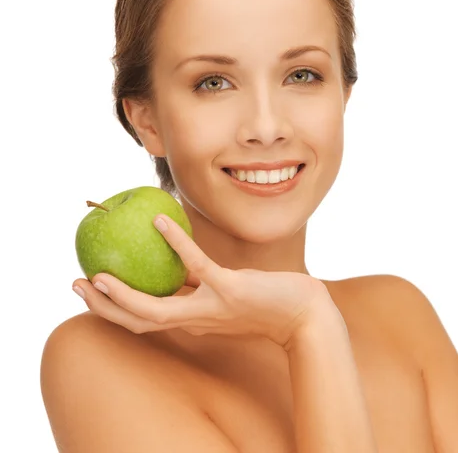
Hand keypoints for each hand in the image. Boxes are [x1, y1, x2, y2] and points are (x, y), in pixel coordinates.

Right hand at [72, 214, 336, 349]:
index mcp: (192, 319)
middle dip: (104, 309)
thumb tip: (176, 256)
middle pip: (139, 321)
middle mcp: (196, 320)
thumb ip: (199, 283)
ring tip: (97, 276)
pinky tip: (159, 219)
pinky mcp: (231, 290)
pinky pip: (197, 264)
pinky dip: (176, 243)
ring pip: (157, 310)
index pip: (143, 320)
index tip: (89, 289)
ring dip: (124, 296)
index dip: (113, 309)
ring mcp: (212, 308)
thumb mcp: (224, 293)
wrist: (304, 315)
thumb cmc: (265, 301)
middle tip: (76, 284)